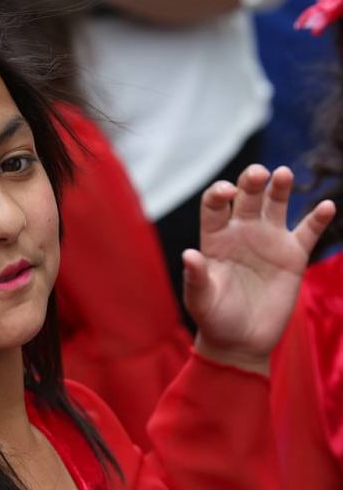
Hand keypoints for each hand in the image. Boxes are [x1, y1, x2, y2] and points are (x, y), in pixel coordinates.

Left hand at [184, 165, 334, 373]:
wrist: (241, 341)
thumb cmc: (214, 318)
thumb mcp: (200, 299)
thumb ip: (196, 277)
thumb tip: (188, 255)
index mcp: (215, 237)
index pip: (215, 204)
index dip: (219, 193)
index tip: (227, 193)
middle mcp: (241, 231)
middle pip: (246, 196)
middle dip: (251, 181)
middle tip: (260, 173)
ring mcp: (268, 240)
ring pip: (275, 204)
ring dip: (280, 187)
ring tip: (283, 174)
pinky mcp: (293, 256)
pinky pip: (308, 231)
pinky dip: (318, 218)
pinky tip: (327, 206)